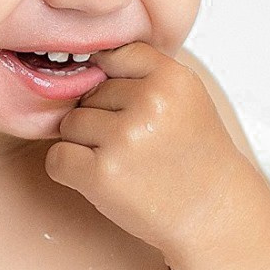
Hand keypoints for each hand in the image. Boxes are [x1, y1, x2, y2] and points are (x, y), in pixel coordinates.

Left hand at [45, 43, 260, 254]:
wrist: (212, 213)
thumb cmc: (193, 156)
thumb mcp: (186, 97)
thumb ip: (144, 72)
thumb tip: (86, 60)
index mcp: (172, 78)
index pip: (114, 56)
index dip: (113, 84)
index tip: (128, 108)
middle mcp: (149, 103)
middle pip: (88, 93)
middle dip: (102, 119)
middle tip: (136, 146)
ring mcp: (125, 138)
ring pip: (70, 124)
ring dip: (85, 145)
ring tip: (123, 163)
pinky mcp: (102, 174)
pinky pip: (57, 158)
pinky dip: (70, 171)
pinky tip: (101, 179)